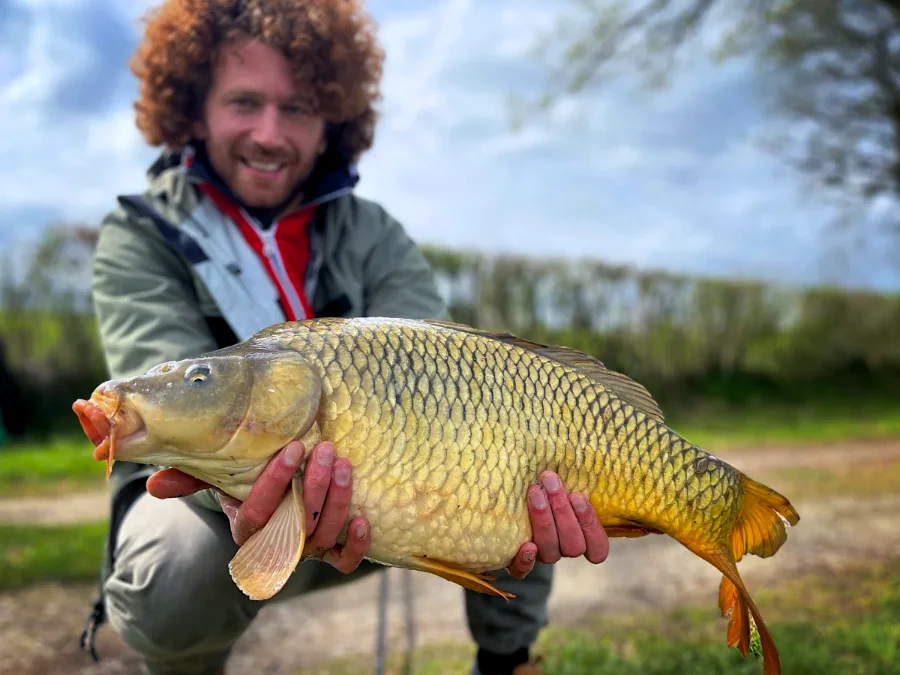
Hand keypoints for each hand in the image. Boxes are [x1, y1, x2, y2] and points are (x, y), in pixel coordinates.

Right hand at [146, 440, 370, 573]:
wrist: (280, 494)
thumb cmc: (247, 480)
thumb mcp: (219, 476)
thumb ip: (190, 477)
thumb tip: (153, 485)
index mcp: (246, 528)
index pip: (258, 513)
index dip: (275, 482)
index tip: (293, 447)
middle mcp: (278, 544)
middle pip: (296, 525)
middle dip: (313, 486)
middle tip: (325, 449)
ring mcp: (306, 550)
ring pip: (324, 537)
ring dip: (337, 501)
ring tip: (344, 464)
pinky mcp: (333, 552)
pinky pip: (346, 562)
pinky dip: (356, 545)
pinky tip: (363, 518)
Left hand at [507, 470, 608, 579]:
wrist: (509, 497)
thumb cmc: (543, 484)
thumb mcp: (561, 481)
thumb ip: (571, 477)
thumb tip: (577, 444)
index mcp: (582, 537)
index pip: (598, 548)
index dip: (591, 525)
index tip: (578, 495)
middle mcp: (563, 549)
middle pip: (573, 545)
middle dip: (563, 511)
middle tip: (549, 481)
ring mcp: (542, 556)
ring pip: (551, 552)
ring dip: (544, 521)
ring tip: (534, 492)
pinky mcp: (518, 562)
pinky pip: (522, 571)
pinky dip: (525, 561)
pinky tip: (526, 545)